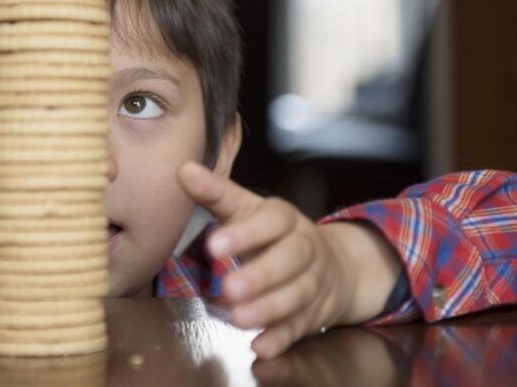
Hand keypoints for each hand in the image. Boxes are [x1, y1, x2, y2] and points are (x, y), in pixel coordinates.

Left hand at [177, 162, 401, 358]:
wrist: (333, 265)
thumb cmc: (273, 234)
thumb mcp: (248, 208)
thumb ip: (216, 193)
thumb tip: (183, 169)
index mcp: (284, 219)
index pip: (271, 220)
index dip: (245, 233)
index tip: (213, 246)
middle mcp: (304, 248)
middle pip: (290, 259)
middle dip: (260, 275)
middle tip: (228, 288)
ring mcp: (312, 282)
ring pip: (296, 295)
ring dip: (268, 309)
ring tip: (237, 318)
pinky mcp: (313, 314)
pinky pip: (300, 328)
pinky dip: (281, 339)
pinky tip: (260, 347)